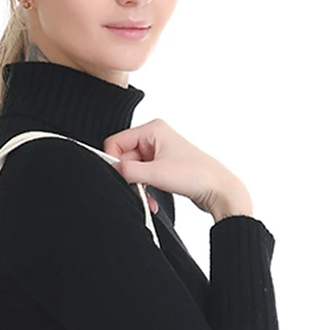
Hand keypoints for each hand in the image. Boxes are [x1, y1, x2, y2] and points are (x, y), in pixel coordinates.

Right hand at [103, 118, 253, 218]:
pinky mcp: (163, 165)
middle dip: (130, 177)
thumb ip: (128, 171)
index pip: (116, 142)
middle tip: (139, 189)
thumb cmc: (197, 176)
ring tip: (149, 197)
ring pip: (133, 170)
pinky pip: (143, 176)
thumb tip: (110, 168)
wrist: (219, 191)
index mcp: (153, 129)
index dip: (115, 162)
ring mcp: (159, 151)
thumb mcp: (157, 174)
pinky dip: (145, 189)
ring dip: (137, 186)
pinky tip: (152, 199)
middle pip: (124, 157)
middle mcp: (155, 137)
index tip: (122, 177)